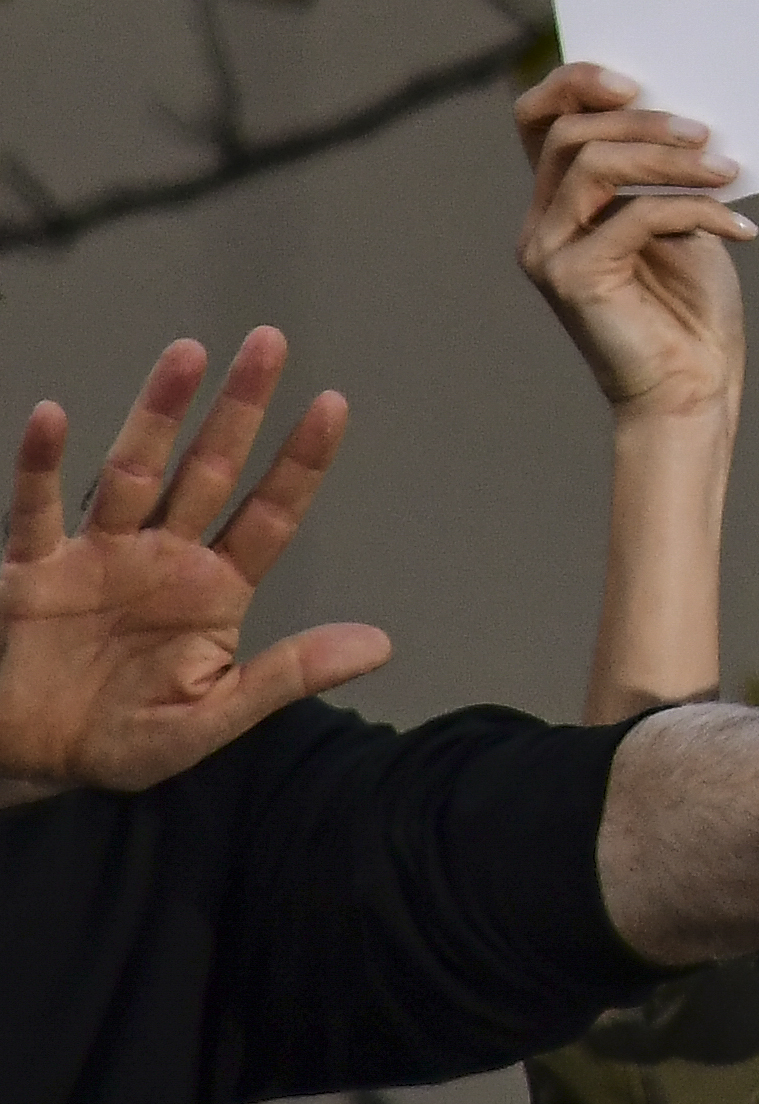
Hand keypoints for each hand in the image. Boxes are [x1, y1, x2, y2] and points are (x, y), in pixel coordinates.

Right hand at [1, 332, 389, 794]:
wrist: (32, 763)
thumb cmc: (127, 736)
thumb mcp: (212, 715)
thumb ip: (287, 676)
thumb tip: (379, 645)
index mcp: (215, 588)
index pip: (270, 513)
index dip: (300, 461)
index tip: (332, 402)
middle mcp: (162, 556)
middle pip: (209, 469)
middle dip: (238, 408)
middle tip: (269, 341)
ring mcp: (98, 556)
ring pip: (133, 471)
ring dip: (158, 413)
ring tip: (187, 353)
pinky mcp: (33, 573)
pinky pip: (36, 510)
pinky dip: (42, 465)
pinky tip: (54, 417)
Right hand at [514, 63, 751, 428]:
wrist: (694, 388)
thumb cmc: (692, 306)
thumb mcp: (683, 219)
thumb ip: (663, 171)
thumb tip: (683, 111)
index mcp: (561, 203)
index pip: (538, 120)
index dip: (575, 84)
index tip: (636, 82)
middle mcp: (542, 225)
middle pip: (568, 134)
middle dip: (644, 123)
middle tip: (707, 134)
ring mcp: (549, 253)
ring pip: (593, 165)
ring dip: (670, 159)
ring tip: (728, 172)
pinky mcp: (572, 280)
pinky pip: (634, 216)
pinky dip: (697, 211)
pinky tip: (743, 228)